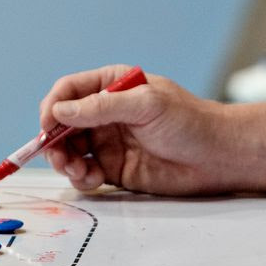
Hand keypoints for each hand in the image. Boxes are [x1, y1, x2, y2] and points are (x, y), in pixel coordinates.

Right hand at [36, 65, 239, 194]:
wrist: (217, 157)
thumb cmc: (189, 121)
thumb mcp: (147, 105)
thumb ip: (102, 107)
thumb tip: (60, 111)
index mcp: (113, 85)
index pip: (69, 90)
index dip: (53, 106)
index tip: (48, 126)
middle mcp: (106, 112)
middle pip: (63, 123)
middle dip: (54, 140)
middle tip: (59, 157)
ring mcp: (109, 141)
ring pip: (69, 150)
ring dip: (65, 161)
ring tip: (78, 170)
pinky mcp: (115, 168)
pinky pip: (85, 173)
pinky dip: (80, 177)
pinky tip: (92, 179)